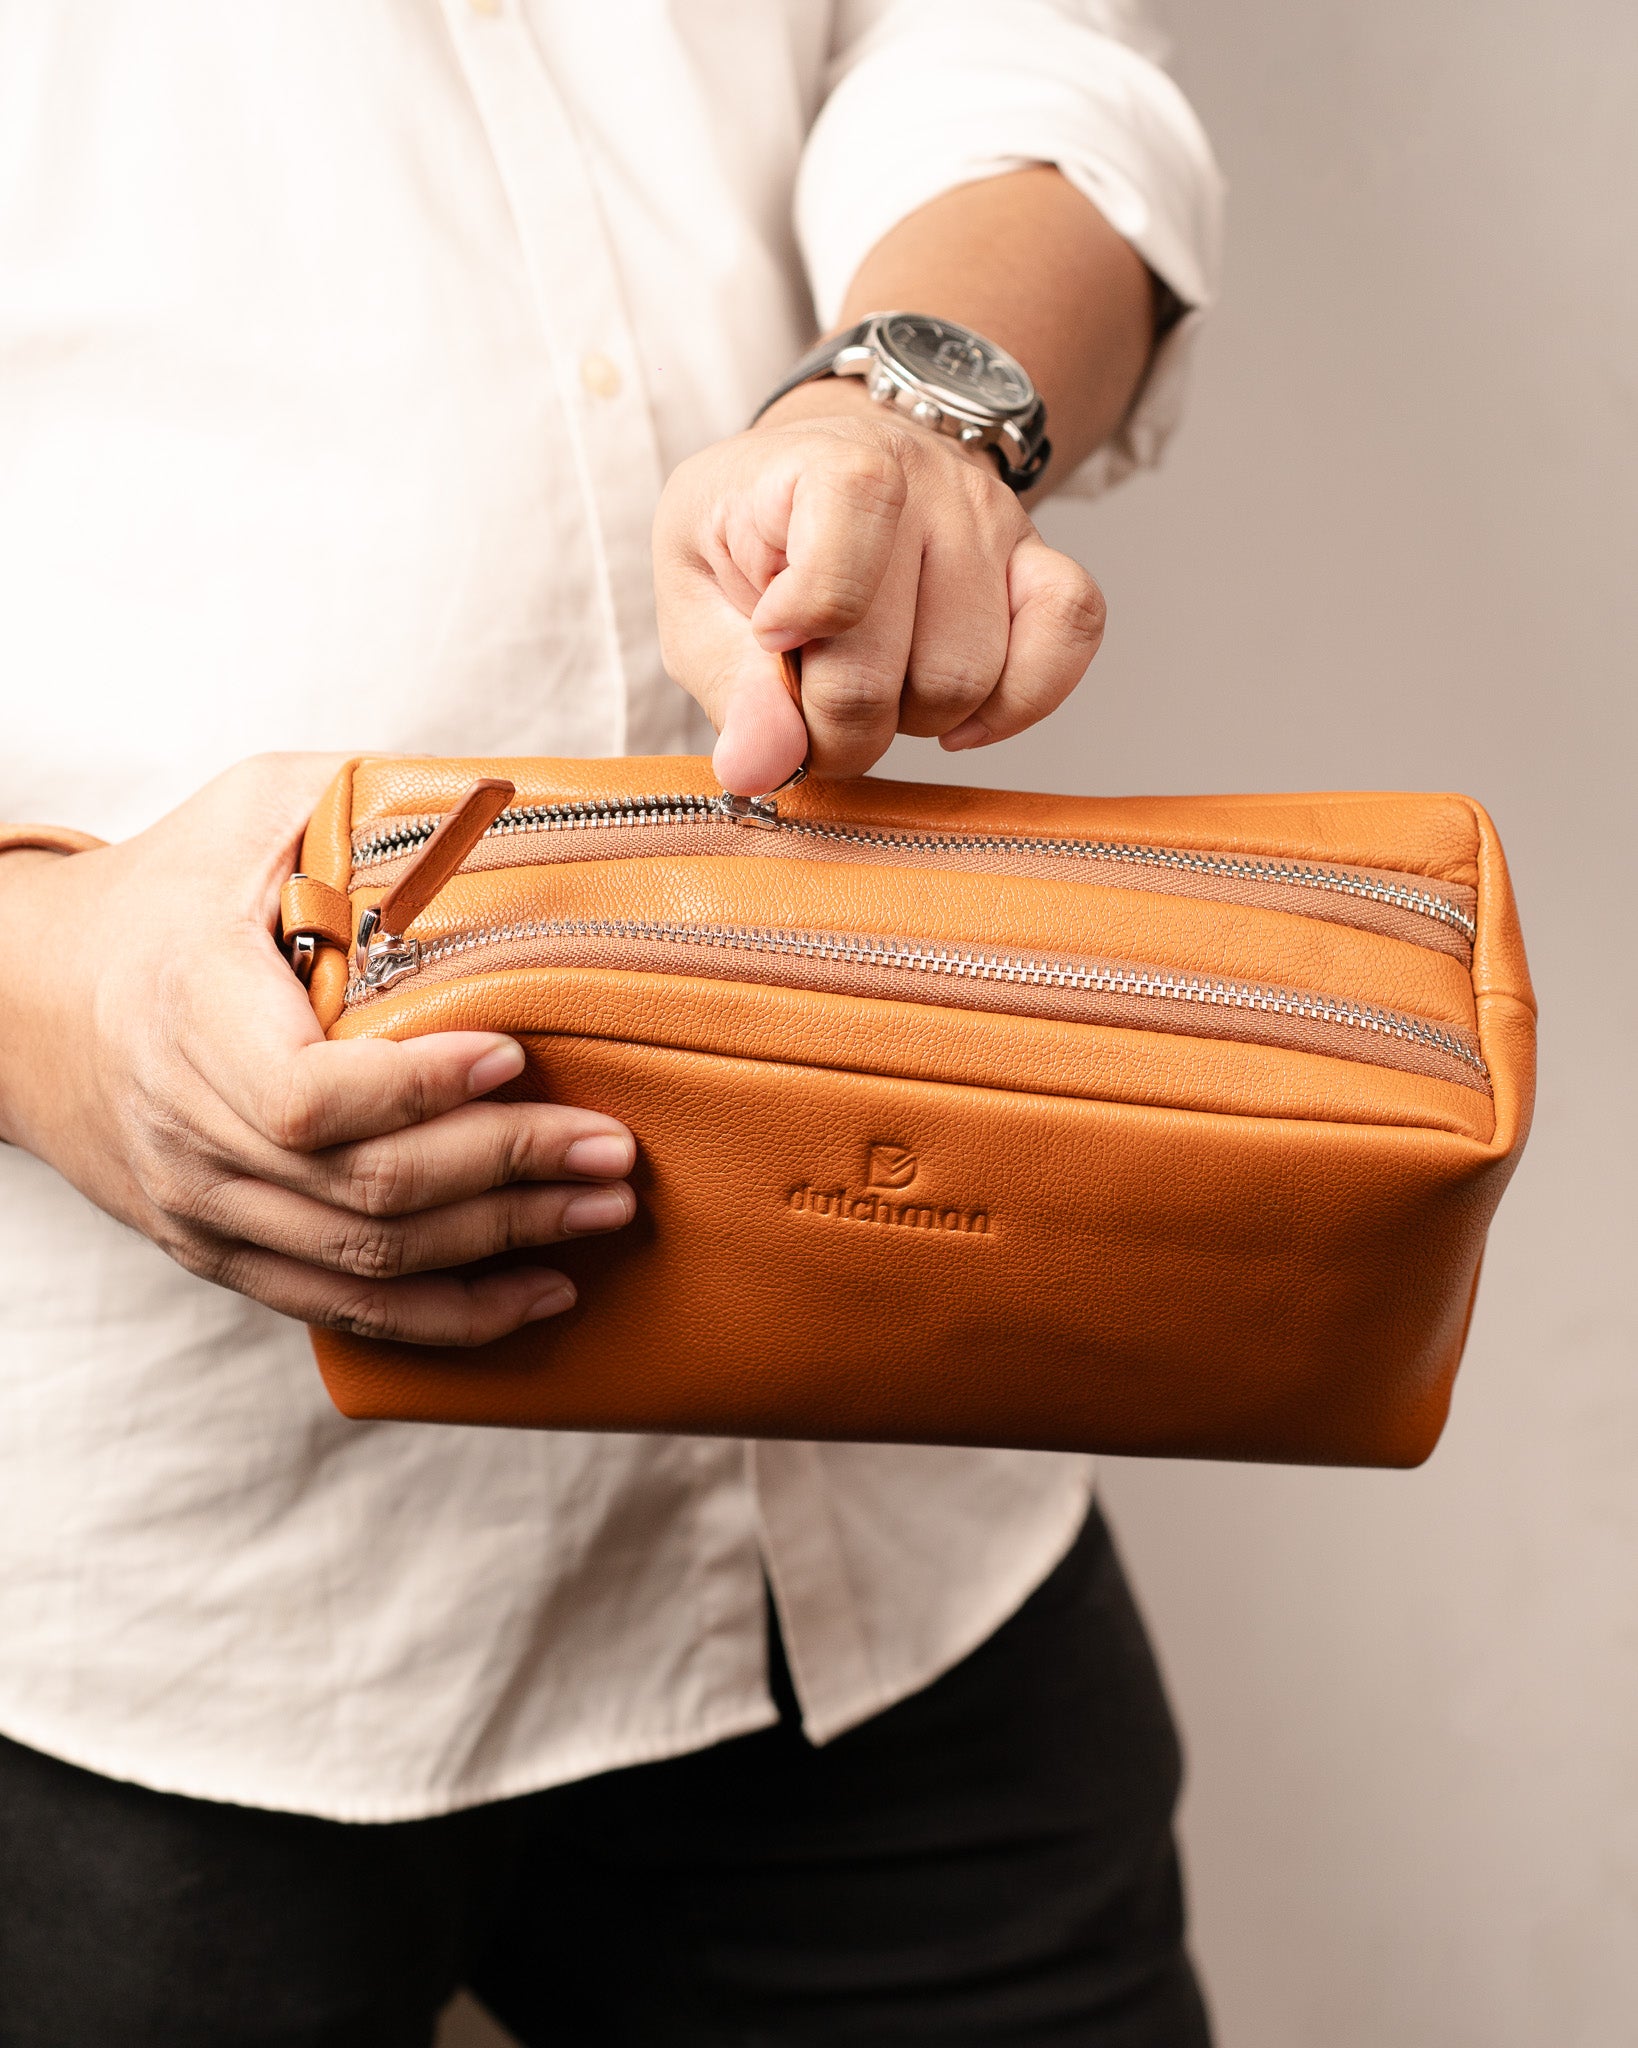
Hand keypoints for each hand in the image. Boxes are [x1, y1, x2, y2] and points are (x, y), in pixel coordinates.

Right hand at [0, 756, 637, 1343]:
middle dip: (506, 1171)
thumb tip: (518, 807)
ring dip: (501, 1243)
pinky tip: (536, 1293)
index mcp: (192, 1010)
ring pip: (366, 1258)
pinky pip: (340, 1307)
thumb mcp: (254, 810)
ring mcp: (204, 1206)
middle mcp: (190, 1128)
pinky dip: (447, 1315)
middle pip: (363, 1188)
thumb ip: (371, 805)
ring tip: (603, 1212)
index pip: (310, 1094)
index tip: (516, 1056)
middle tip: (613, 1150)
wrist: (27, 1000)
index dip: (420, 1090)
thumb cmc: (168, 891)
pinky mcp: (223, 1252)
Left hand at [653, 380, 1106, 794]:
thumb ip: (726, 683)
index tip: (770, 635)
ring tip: (874, 679)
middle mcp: (925, 480)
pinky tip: (959, 718)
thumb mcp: (694, 594)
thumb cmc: (749, 534)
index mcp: (826, 464)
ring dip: (914, 717)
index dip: (802, 638)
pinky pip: (1068, 636)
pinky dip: (1015, 703)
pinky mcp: (1040, 558)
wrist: (818, 469)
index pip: (841, 581)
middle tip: (810, 700)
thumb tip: (762, 766)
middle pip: (907, 664)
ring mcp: (992, 518)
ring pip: (974, 677)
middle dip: (847, 723)